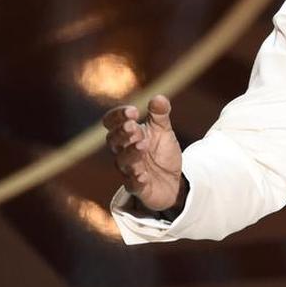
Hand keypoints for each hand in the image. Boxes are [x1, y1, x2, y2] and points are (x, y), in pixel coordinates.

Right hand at [101, 94, 183, 211]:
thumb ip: (160, 114)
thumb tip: (158, 97)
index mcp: (126, 135)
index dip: (118, 116)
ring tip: (143, 144)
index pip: (111, 123)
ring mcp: (130, 170)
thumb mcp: (163, 130)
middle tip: (133, 126)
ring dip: (131, 152)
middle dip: (123, 133)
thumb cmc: (161, 152)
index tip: (133, 111)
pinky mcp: (139, 188)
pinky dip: (136, 179)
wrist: (174, 180)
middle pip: (114, 141)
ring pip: (123, 161)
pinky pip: (133, 185)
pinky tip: (142, 174)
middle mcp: (123, 152)